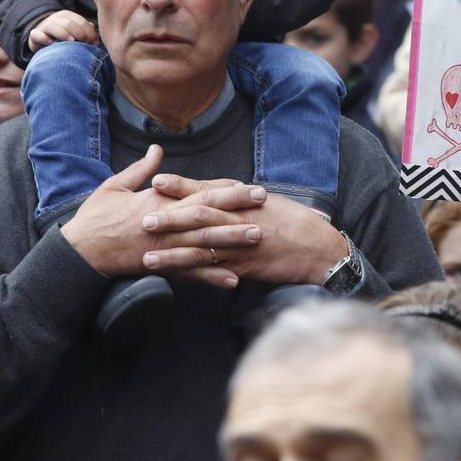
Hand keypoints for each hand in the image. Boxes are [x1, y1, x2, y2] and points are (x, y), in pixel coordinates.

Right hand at [29, 9, 99, 49]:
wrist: (41, 38)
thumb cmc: (63, 36)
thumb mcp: (74, 32)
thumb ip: (85, 31)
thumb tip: (96, 36)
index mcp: (67, 16)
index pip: (80, 21)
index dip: (89, 32)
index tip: (95, 42)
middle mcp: (55, 19)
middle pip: (68, 23)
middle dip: (79, 33)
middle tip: (86, 43)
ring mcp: (44, 26)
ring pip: (52, 26)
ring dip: (63, 33)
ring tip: (72, 41)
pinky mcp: (34, 35)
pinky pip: (36, 34)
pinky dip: (43, 37)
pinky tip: (50, 42)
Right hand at [60, 149, 264, 284]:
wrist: (78, 251)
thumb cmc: (95, 216)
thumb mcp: (115, 186)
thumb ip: (141, 170)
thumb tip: (157, 150)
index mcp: (158, 201)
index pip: (199, 193)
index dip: (226, 190)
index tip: (250, 187)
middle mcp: (165, 223)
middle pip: (207, 215)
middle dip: (238, 210)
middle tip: (265, 206)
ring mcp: (164, 246)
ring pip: (204, 242)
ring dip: (232, 240)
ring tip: (258, 237)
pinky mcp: (159, 266)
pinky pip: (189, 273)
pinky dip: (212, 277)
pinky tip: (233, 279)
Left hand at [143, 192, 347, 286]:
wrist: (317, 248)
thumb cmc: (293, 222)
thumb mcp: (268, 201)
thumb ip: (239, 197)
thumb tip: (213, 190)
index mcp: (245, 201)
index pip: (208, 191)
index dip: (181, 186)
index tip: (156, 181)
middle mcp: (241, 221)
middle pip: (200, 218)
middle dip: (170, 219)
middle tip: (143, 219)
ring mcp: (241, 247)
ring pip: (201, 250)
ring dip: (172, 254)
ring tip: (148, 258)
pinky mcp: (244, 268)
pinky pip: (214, 273)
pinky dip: (193, 276)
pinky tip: (174, 280)